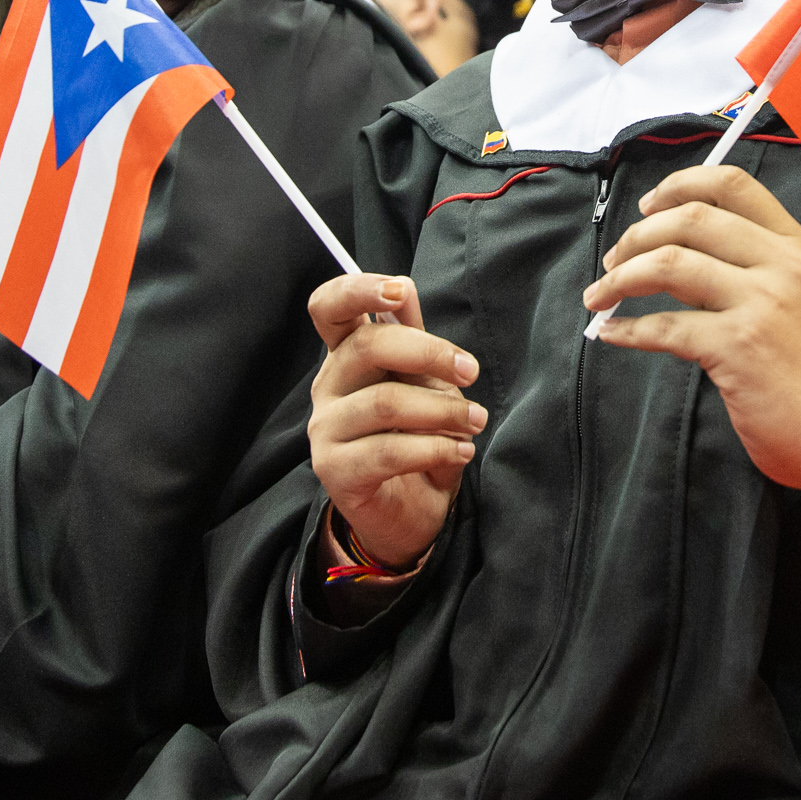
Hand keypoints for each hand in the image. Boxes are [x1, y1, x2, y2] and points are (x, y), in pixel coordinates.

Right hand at [306, 274, 484, 570]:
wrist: (411, 512)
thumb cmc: (417, 436)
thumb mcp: (422, 382)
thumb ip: (412, 338)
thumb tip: (406, 287)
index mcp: (345, 354)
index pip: (329, 307)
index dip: (358, 289)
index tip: (400, 290)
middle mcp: (327, 386)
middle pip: (366, 346)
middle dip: (429, 352)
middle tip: (471, 372)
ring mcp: (325, 429)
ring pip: (384, 402)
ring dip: (442, 410)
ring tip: (475, 421)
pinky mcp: (334, 471)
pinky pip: (388, 451)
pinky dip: (435, 448)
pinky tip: (461, 451)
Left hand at [585, 167, 800, 496]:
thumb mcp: (789, 294)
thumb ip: (739, 263)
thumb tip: (664, 247)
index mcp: (793, 244)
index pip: (731, 184)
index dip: (678, 185)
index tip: (646, 207)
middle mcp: (781, 265)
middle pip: (690, 219)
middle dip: (636, 236)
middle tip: (613, 260)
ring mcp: (762, 304)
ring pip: (669, 264)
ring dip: (620, 278)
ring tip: (599, 296)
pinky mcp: (738, 347)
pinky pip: (665, 326)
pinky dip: (629, 328)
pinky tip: (611, 333)